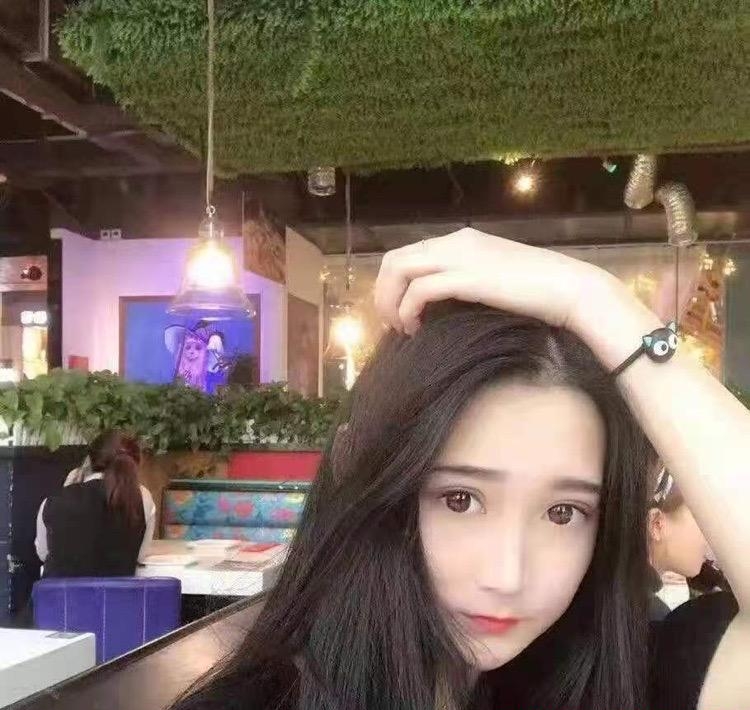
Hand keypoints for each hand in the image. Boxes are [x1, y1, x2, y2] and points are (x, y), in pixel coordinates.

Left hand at [374, 227, 614, 335]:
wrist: (570, 289)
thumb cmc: (538, 291)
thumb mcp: (493, 278)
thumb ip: (465, 280)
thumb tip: (438, 303)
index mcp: (460, 240)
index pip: (408, 254)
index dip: (392, 285)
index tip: (397, 313)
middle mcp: (454, 241)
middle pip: (394, 260)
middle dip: (383, 293)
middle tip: (391, 324)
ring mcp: (460, 256)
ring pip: (399, 270)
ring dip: (390, 301)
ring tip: (401, 328)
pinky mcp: (467, 277)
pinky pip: (419, 290)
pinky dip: (408, 310)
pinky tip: (416, 329)